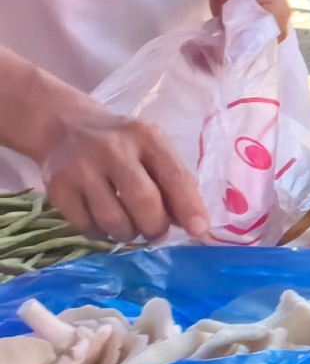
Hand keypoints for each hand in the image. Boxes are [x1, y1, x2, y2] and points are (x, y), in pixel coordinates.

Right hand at [36, 93, 206, 243]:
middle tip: (156, 233)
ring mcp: (81, 168)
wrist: (66, 129)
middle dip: (156, 227)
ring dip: (128, 234)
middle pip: (143, 202)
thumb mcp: (152, 150)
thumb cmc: (122, 146)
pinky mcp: (57, 187)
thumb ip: (174, 182)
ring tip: (130, 229)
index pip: (174, 176)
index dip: (189, 207)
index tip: (199, 230)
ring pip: (113, 220)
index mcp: (146, 137)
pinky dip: (101, 234)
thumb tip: (194, 225)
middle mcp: (113, 149)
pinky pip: (85, 226)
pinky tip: (105, 224)